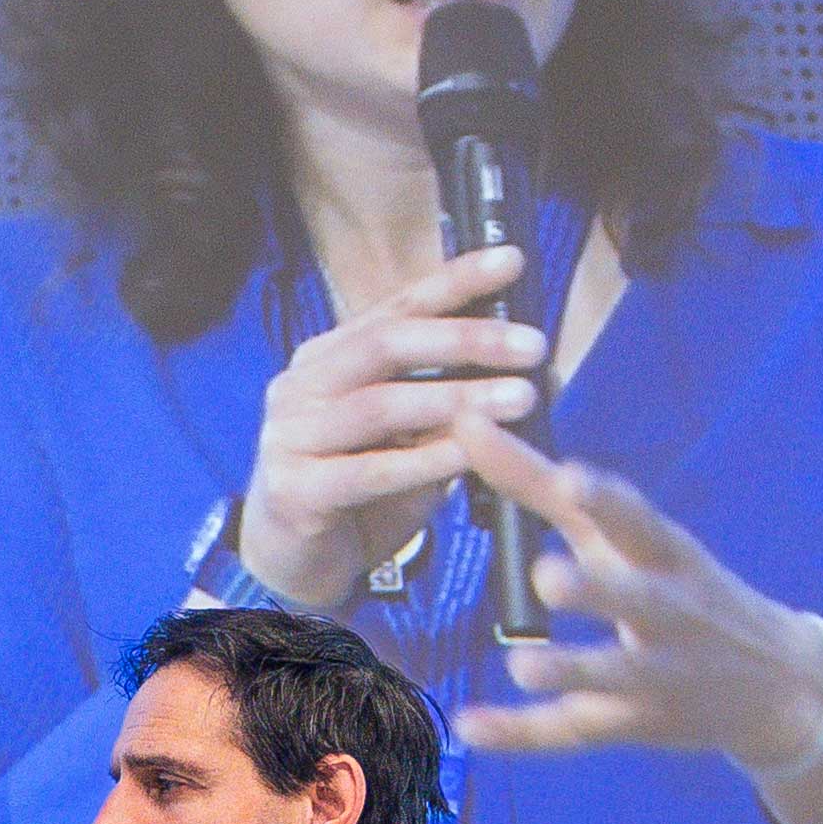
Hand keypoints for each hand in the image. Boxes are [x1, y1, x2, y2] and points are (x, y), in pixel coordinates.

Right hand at [234, 242, 548, 607]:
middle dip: (466, 339)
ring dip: (458, 398)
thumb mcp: (407, 437)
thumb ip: (446, 401)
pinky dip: (424, 460)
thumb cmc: (358, 492)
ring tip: (522, 398)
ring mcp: (289, 437)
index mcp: (328, 359)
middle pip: (386, 345)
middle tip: (532, 346)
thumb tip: (523, 369)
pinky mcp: (293, 491)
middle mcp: (301, 387)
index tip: (512, 261)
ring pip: (381, 406)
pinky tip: (472, 453)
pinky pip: (369, 471)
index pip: (397, 308)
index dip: (454, 282)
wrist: (291, 562)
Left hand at [450, 423, 822, 800]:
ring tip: (522, 664)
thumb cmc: (677, 586)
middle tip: (550, 578)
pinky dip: (520, 732)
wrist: (779, 683)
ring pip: (612, 675)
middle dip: (599, 590)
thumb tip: (468, 423)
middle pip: (637, 599)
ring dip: (570, 669)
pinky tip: (472, 727)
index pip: (640, 522)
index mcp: (667, 556)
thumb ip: (541, 485)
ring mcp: (656, 674)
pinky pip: (573, 730)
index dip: (609, 501)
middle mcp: (670, 611)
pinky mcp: (634, 723)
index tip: (573, 478)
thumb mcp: (624, 536)